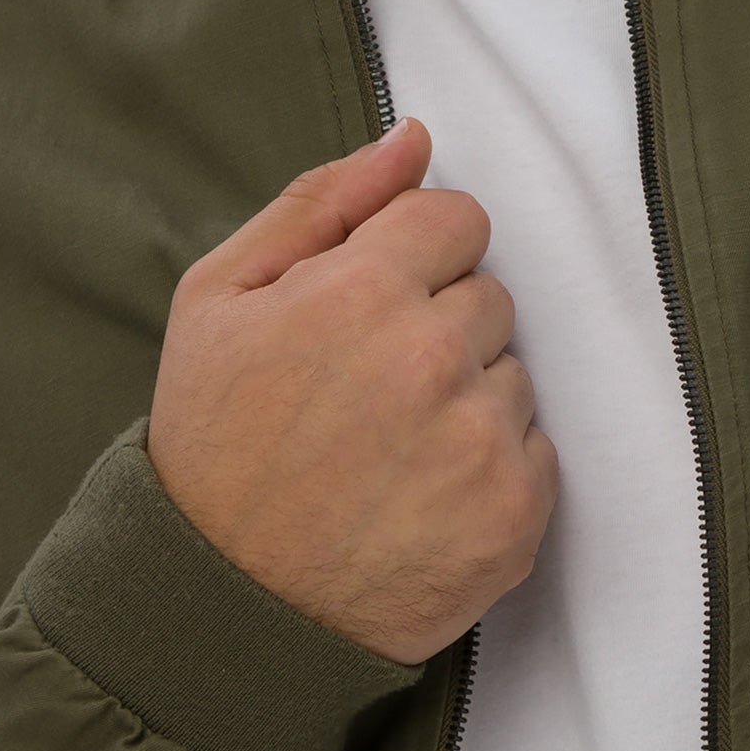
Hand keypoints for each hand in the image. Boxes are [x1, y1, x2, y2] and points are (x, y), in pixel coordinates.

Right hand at [146, 118, 556, 665]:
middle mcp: (432, 357)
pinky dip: (491, 468)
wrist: (219, 613)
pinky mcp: (513, 516)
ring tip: (387, 449)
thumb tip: (414, 138)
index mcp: (361, 290)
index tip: (368, 307)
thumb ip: (325, 200)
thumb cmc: (212, 445)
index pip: (456, 217)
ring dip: (466, 398)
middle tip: (366, 389)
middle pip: (487, 293)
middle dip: (437, 324)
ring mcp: (478, 441)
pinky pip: (537, 448)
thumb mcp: (221, 297)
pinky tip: (420, 495)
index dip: (411, 257)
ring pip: (513, 372)